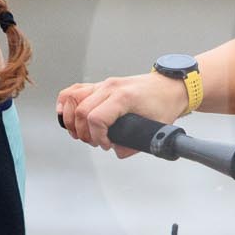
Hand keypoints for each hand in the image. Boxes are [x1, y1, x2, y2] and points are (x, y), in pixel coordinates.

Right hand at [56, 72, 190, 156]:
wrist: (169, 87)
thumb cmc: (163, 103)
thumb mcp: (154, 128)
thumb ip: (134, 144)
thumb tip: (116, 150)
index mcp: (124, 97)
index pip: (96, 117)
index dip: (96, 136)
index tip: (105, 144)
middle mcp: (110, 87)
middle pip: (81, 110)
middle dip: (83, 132)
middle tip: (94, 142)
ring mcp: (104, 84)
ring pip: (72, 97)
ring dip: (70, 118)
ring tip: (78, 132)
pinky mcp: (101, 85)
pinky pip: (74, 90)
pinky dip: (65, 102)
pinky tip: (66, 114)